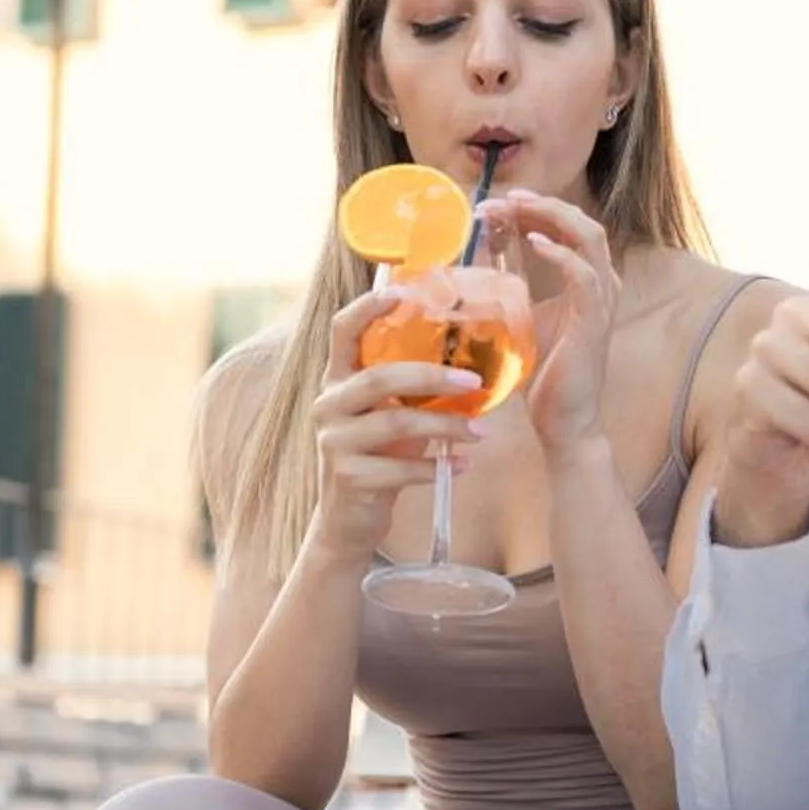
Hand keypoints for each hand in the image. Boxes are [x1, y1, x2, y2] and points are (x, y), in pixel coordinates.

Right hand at [305, 281, 483, 565]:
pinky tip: (462, 466)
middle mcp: (328, 403)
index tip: (401, 290)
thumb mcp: (389, 413)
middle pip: (381, 376)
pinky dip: (436, 468)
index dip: (367, 307)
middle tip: (473, 381)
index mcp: (338, 378)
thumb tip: (472, 358)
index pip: (342, 330)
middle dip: (432, 377)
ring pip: (396, 423)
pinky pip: (399, 468)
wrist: (348, 519)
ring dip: (445, 427)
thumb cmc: (378, 455)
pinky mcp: (347, 477)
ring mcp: (333, 441)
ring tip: (480, 433)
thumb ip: (411, 387)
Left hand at [485, 190, 619, 453]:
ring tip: (516, 207)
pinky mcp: (594, 321)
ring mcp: (602, 302)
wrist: (565, 423)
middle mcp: (601, 285)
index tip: (497, 203)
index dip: (535, 208)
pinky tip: (533, 242)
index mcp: (587, 281)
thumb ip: (511, 289)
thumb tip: (473, 263)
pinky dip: (559, 252)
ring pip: (589, 238)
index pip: (567, 228)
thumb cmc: (546, 376)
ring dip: (550, 217)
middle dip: (543, 203)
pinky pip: (584, 274)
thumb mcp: (523, 320)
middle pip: (581, 223)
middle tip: (505, 196)